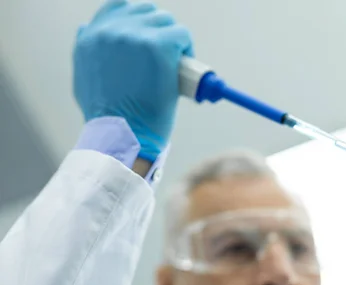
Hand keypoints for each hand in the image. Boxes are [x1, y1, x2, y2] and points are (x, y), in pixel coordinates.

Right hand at [73, 0, 193, 161]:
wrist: (123, 136)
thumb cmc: (108, 118)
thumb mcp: (83, 77)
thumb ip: (89, 52)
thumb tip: (86, 31)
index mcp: (91, 36)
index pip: (119, 7)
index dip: (139, 22)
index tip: (149, 39)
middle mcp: (109, 30)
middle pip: (147, 11)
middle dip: (159, 32)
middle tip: (166, 58)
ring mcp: (134, 36)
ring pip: (167, 23)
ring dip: (175, 42)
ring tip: (175, 66)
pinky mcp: (158, 46)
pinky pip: (182, 35)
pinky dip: (187, 51)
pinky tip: (183, 69)